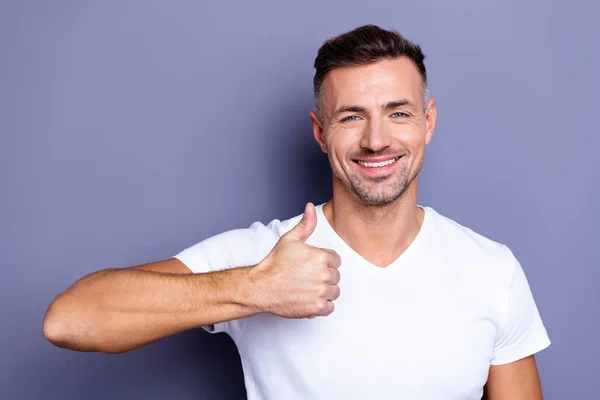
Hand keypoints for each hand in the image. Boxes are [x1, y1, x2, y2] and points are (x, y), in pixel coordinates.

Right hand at [251, 202, 341, 318]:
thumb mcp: (289, 239)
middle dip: (324, 277)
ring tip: (308, 288)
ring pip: (334, 292)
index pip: (336, 260)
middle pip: (336, 276)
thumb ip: (306, 224)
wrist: (261, 286)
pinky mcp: (317, 307)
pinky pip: (330, 307)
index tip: (311, 266)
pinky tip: (309, 299)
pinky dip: (322, 306)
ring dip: (324, 291)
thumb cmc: (274, 263)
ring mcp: (321, 292)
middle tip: (307, 277)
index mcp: (321, 256)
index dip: (324, 263)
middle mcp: (324, 274)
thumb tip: (311, 207)